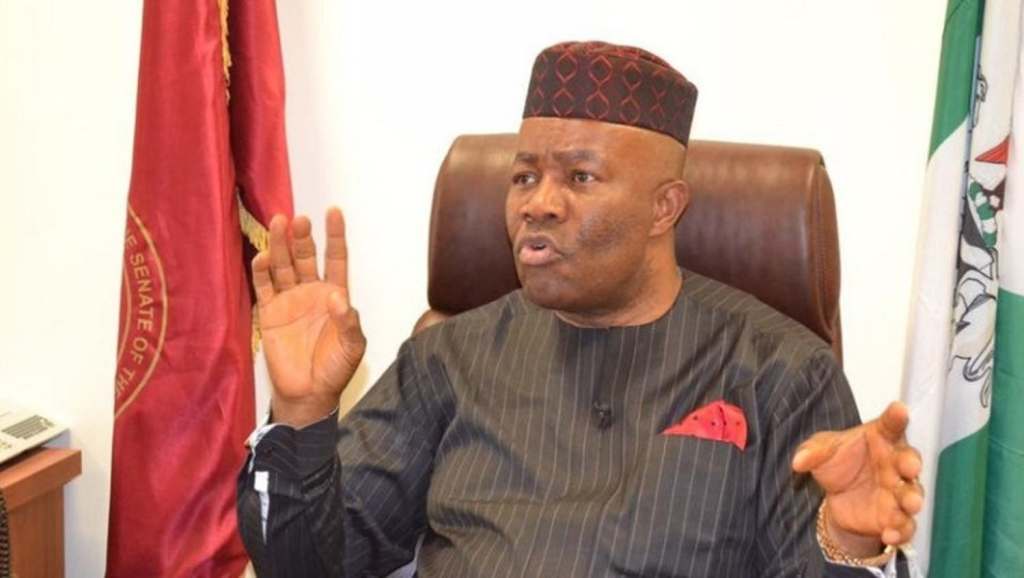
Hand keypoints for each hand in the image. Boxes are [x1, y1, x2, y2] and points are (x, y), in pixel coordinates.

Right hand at [252, 208, 365, 427]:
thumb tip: (338, 298)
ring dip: (280, 245)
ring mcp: (289, 300)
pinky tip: (263, 257)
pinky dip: (262, 271)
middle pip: (305, 256)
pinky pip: (264, 287)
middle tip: (299, 219)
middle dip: (302, 237)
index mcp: (334, 295)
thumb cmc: (335, 369)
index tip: (334, 212)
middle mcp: (311, 291)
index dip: (335, 236)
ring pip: (283, 265)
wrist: (308, 393)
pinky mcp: (270, 312)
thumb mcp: (352, 347)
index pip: (336, 258)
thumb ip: (349, 322)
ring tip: (279, 223)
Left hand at [792, 401, 923, 557]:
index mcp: (881, 439)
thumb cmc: (838, 464)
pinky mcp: (895, 517)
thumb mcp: (821, 451)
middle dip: (911, 463)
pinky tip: (890, 534)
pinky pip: (905, 525)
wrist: (836, 498)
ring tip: (910, 504)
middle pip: (909, 461)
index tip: (898, 409)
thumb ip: (812, 452)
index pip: (890, 425)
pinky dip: (901, 530)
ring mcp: (897, 492)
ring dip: (913, 499)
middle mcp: (895, 465)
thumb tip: (799, 461)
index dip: (896, 417)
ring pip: (912, 494)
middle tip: (909, 467)